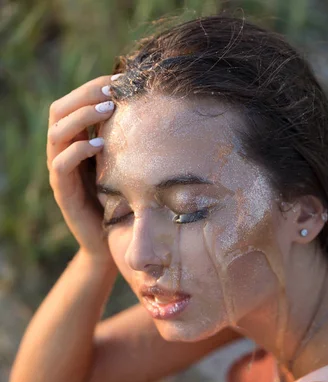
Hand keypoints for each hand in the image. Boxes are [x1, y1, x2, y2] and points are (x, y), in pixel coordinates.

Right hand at [47, 75, 117, 259]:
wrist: (109, 242)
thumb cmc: (121, 200)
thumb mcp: (125, 165)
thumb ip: (127, 141)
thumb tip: (154, 111)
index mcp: (75, 141)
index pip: (73, 102)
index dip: (93, 86)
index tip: (120, 78)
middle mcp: (62, 151)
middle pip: (59, 109)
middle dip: (85, 94)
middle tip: (112, 90)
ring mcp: (59, 171)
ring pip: (56, 132)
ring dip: (81, 116)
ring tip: (108, 108)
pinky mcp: (62, 191)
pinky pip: (60, 163)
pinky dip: (78, 150)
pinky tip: (100, 145)